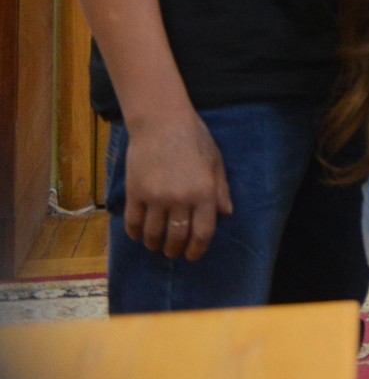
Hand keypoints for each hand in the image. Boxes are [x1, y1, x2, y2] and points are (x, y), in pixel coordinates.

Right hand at [122, 108, 233, 260]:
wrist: (161, 122)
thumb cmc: (194, 139)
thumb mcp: (215, 162)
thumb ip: (221, 190)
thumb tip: (226, 215)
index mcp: (204, 192)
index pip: (203, 232)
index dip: (197, 249)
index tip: (192, 256)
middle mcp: (180, 198)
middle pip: (177, 237)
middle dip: (175, 250)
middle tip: (173, 252)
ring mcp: (156, 196)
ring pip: (153, 234)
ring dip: (154, 244)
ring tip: (156, 245)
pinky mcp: (135, 192)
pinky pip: (133, 222)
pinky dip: (135, 233)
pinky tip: (139, 234)